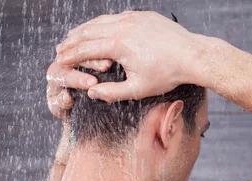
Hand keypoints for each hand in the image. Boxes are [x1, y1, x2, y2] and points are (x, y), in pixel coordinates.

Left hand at [46, 57, 112, 116]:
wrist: (69, 107)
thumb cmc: (64, 109)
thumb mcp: (60, 109)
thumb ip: (60, 104)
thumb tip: (66, 96)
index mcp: (54, 76)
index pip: (65, 75)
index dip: (79, 79)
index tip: (93, 83)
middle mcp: (60, 64)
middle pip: (76, 59)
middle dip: (91, 63)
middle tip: (106, 67)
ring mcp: (70, 58)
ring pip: (84, 53)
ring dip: (98, 56)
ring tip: (111, 63)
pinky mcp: (81, 57)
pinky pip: (91, 51)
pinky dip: (102, 53)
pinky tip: (113, 56)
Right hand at [56, 10, 213, 102]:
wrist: (191, 55)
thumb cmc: (166, 75)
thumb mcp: (137, 89)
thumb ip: (112, 92)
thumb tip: (91, 92)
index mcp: (119, 44)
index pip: (87, 49)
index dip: (71, 55)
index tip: (59, 60)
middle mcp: (123, 26)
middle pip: (89, 31)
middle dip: (73, 40)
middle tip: (60, 48)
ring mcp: (133, 17)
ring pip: (102, 21)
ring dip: (85, 29)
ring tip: (74, 37)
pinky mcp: (142, 15)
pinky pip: (116, 17)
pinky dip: (102, 23)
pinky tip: (98, 28)